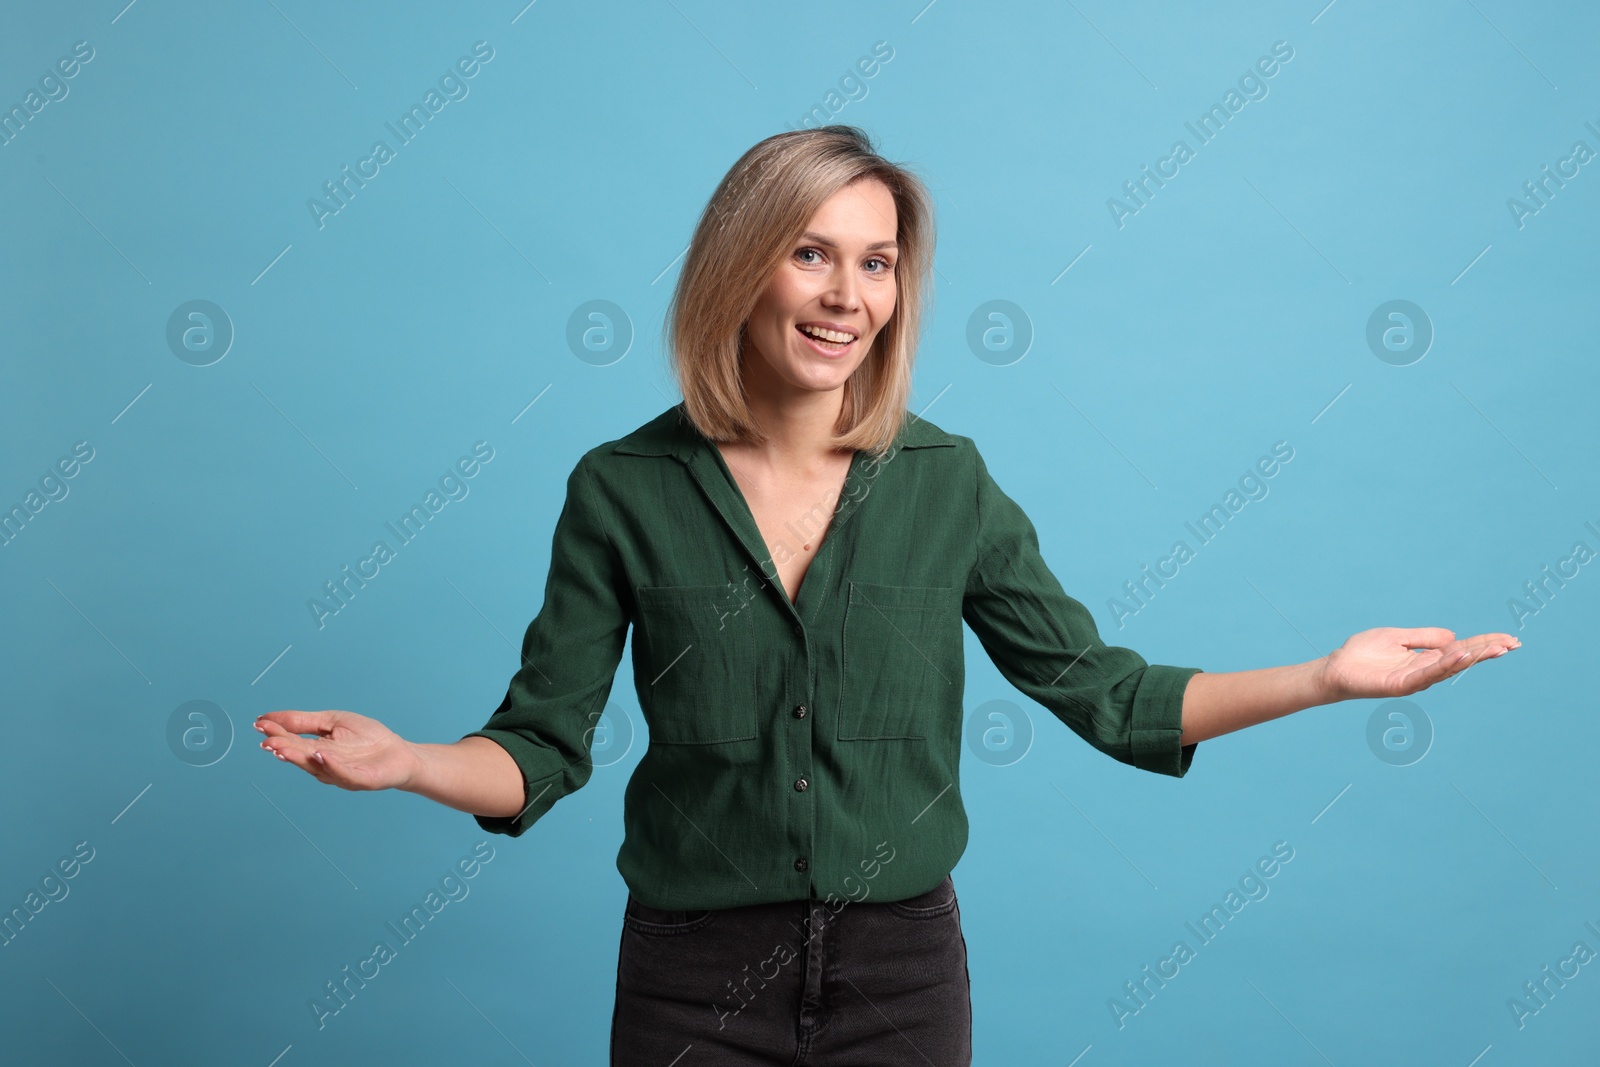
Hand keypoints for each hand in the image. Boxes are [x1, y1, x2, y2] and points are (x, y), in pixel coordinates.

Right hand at [255, 709, 421, 791]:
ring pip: (317, 767)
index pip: (293, 741)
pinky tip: (320, 754)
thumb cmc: (366, 738)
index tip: (259, 725)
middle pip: (301, 756)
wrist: (400, 754)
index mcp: (316, 750)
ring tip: (283, 749)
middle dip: (283, 748)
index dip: (277, 734)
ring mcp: (341, 773)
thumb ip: (303, 721)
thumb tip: (268, 717)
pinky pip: (344, 774)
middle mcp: (324, 765)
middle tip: (266, 741)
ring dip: (300, 758)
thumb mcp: (333, 721)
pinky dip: (332, 765)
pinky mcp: (361, 779)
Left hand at [1314, 627, 1520, 701]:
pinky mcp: (1401, 685)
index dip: (1485, 644)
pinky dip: (1445, 665)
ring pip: (1450, 667)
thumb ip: (1425, 637)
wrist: (1337, 667)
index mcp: (1427, 658)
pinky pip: (1427, 675)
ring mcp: (1415, 679)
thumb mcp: (1398, 637)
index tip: (1509, 639)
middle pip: (1463, 659)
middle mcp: (1426, 670)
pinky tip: (1461, 656)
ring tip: (1496, 648)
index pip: (1462, 649)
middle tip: (1514, 644)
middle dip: (1488, 652)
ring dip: (1474, 657)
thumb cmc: (1364, 653)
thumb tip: (1454, 638)